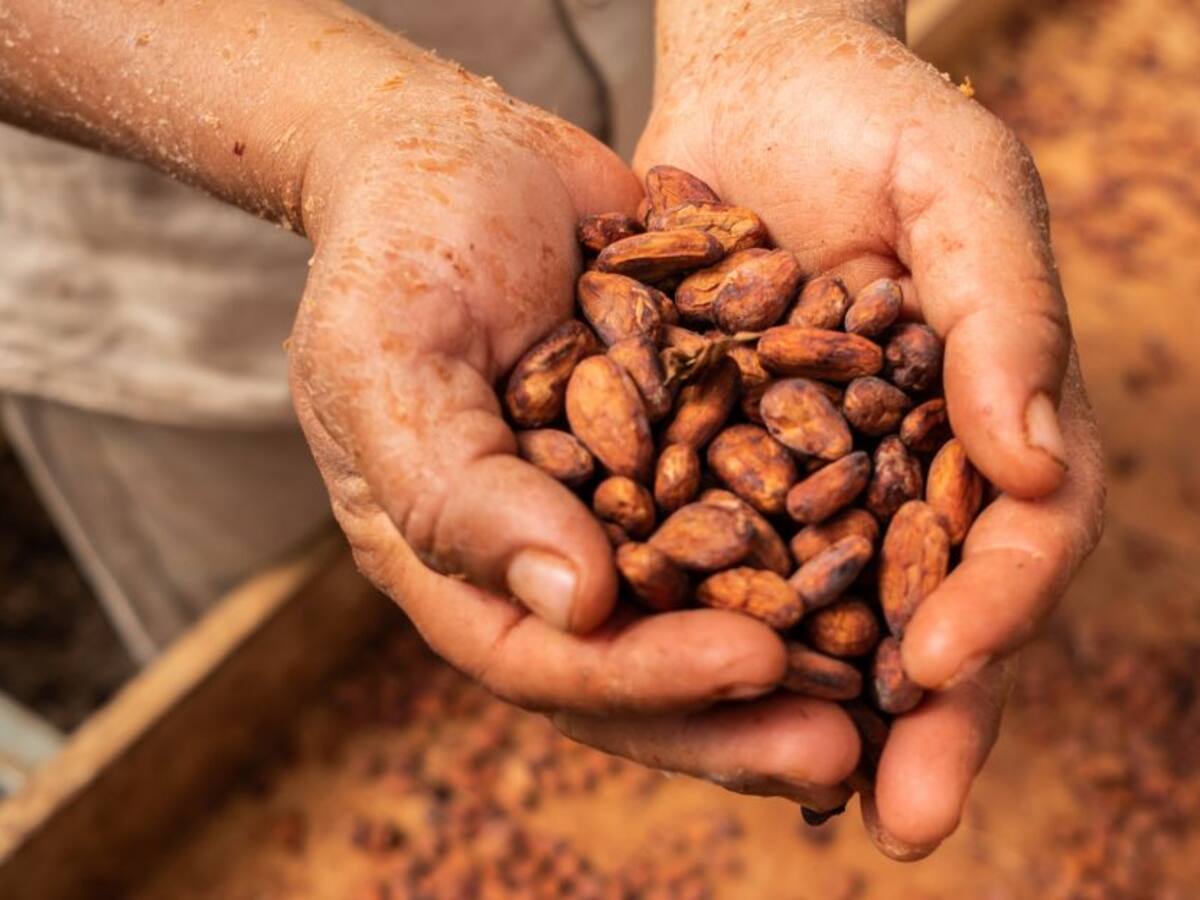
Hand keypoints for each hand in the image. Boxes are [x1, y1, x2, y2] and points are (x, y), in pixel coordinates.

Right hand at [287, 59, 858, 809]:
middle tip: (845, 750)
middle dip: (738, 715)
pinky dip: (819, 540)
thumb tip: (576, 607)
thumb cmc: (394, 253)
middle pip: (641, 667)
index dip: (645, 679)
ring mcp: (620, 502)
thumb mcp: (390, 364)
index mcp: (460, 563)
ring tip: (895, 692)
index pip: (547, 660)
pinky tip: (901, 560)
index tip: (752, 663)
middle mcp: (548, 552)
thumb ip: (457, 490)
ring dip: (796, 654)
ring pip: (712, 606)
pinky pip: (754, 506)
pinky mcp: (684, 442)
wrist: (452, 152)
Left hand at [635, 9, 1104, 855]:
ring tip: (790, 792)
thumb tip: (1030, 464)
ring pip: (819, 608)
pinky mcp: (714, 454)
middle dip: (924, 719)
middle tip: (902, 819)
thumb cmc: (878, 118)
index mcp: (988, 419)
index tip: (943, 664)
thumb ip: (1007, 310)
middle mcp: (905, 465)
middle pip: (929, 607)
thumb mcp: (960, 185)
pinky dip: (701, 619)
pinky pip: (709, 551)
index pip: (1020, 539)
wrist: (758, 81)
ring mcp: (811, 469)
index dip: (999, 608)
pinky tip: (672, 684)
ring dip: (808, 706)